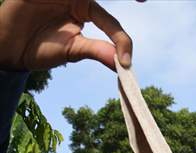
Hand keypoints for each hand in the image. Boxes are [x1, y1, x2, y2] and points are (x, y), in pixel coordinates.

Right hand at [0, 0, 132, 70]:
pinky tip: (65, 0)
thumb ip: (97, 51)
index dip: (121, 41)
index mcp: (87, 11)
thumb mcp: (73, 50)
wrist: (10, 48)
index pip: (111, 23)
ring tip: (89, 10)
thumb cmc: (43, 49)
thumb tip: (123, 65)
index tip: (126, 62)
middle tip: (145, 1)